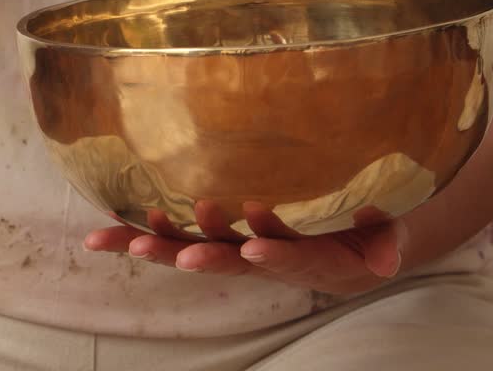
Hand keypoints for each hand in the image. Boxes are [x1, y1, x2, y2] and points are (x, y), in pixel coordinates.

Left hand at [84, 202, 407, 295]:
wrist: (362, 244)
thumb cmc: (378, 230)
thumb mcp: (391, 234)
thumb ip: (388, 238)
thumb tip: (388, 248)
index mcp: (313, 259)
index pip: (294, 257)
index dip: (275, 253)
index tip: (255, 245)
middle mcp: (268, 259)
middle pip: (233, 262)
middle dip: (204, 258)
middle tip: (177, 256)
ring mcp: (241, 250)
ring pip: (197, 251)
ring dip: (163, 249)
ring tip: (131, 245)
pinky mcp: (222, 238)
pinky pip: (179, 238)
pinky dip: (142, 235)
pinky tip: (101, 237)